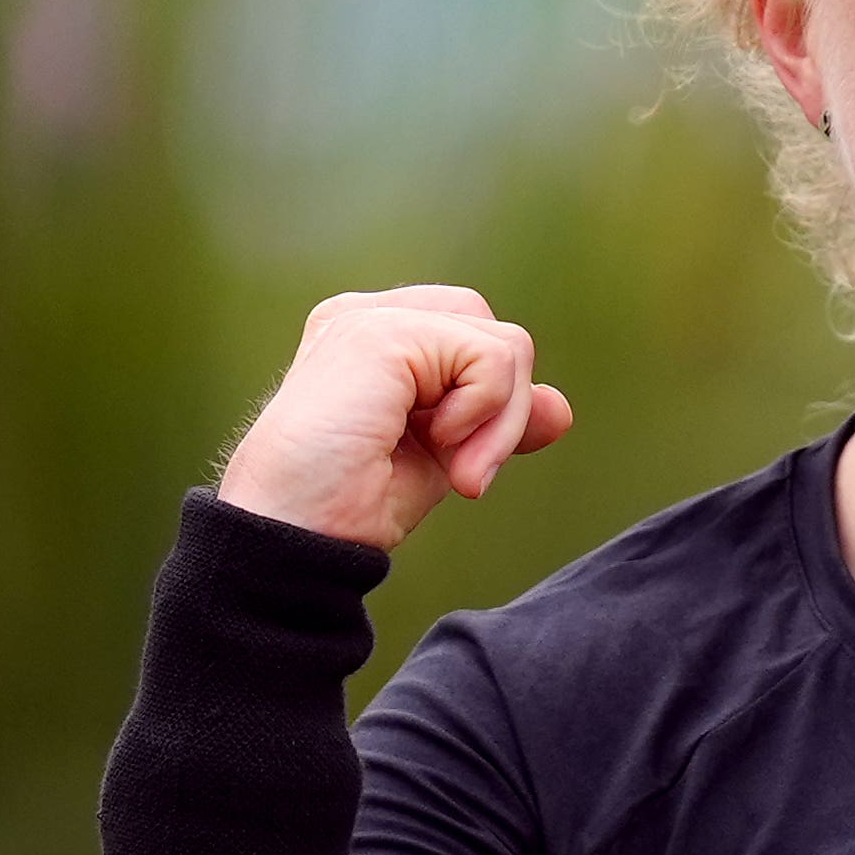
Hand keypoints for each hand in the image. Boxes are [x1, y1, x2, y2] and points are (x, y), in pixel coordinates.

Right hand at [219, 285, 574, 548]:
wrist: (295, 536)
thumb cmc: (349, 506)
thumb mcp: (443, 458)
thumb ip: (495, 421)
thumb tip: (559, 407)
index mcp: (375, 339)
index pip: (477, 340)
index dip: (495, 403)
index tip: (465, 468)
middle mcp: (368, 317)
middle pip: (496, 334)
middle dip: (505, 413)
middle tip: (467, 476)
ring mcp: (370, 319)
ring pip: (504, 345)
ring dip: (499, 423)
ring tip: (455, 470)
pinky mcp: (380, 334)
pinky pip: (493, 357)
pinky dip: (485, 415)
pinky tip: (437, 445)